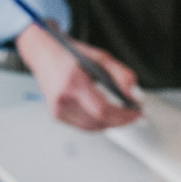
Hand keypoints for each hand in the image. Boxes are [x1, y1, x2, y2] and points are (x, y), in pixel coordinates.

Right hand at [16, 25, 141, 130]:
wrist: (42, 54)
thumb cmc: (69, 54)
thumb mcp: (100, 57)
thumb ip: (121, 75)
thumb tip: (135, 95)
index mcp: (72, 82)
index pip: (101, 110)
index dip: (123, 115)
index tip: (138, 112)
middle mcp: (62, 98)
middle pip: (99, 121)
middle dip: (121, 120)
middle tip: (133, 113)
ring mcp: (57, 109)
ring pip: (93, 127)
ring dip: (110, 122)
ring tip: (121, 113)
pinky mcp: (56, 114)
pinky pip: (83, 126)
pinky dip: (97, 122)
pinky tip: (103, 113)